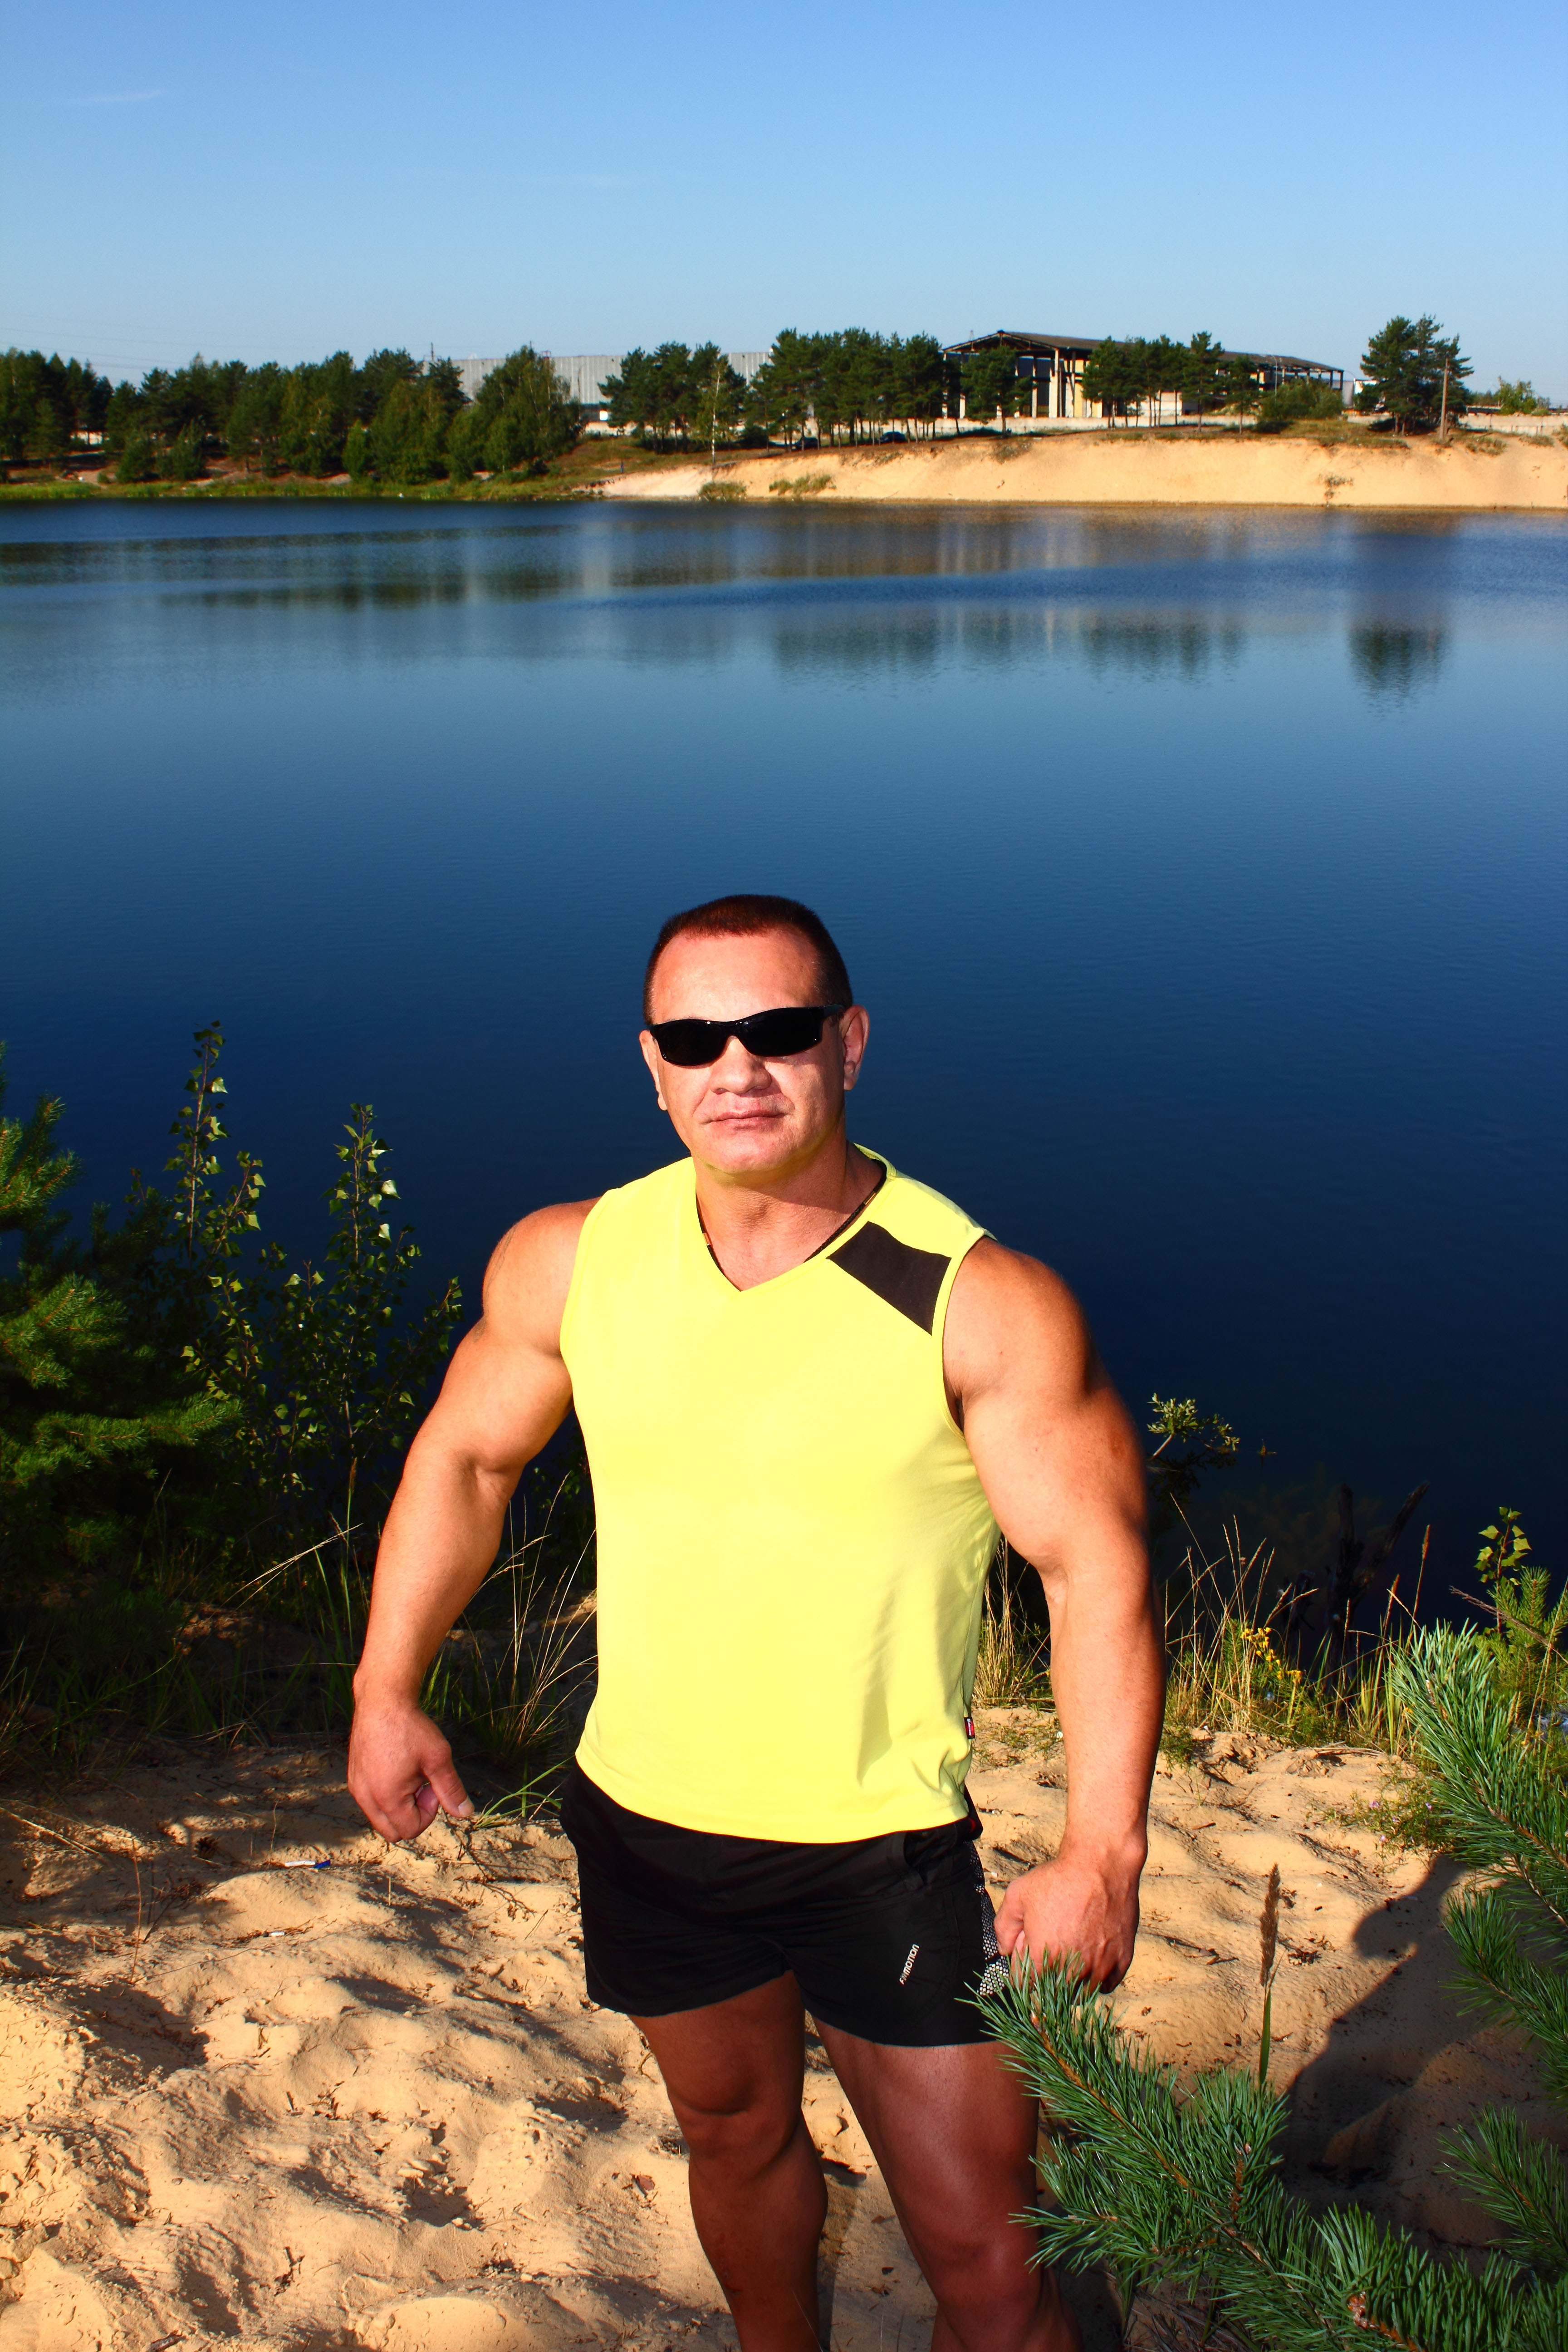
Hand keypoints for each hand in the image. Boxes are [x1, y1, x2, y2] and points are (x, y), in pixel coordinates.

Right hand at [348, 1693, 473, 1842]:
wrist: (382, 1700)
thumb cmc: (410, 1727)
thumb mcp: (438, 1758)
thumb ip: (451, 1789)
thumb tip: (465, 1813)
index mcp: (387, 1797)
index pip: (411, 1829)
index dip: (429, 1812)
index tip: (432, 1785)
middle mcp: (366, 1797)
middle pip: (393, 1831)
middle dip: (412, 1815)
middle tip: (421, 1784)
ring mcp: (356, 1788)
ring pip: (380, 1818)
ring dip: (399, 1806)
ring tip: (409, 1774)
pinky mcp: (353, 1777)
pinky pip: (370, 1802)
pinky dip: (386, 1795)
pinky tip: (396, 1768)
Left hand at [993, 1841, 1141, 1989]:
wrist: (1101, 1866)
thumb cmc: (1060, 1879)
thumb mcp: (1017, 1896)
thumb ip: (1003, 1928)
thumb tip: (1005, 1950)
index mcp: (1043, 1959)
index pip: (1024, 1985)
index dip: (1023, 1968)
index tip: (1029, 1954)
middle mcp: (1072, 1971)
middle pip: (1052, 1993)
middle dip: (1046, 1975)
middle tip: (1051, 1947)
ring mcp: (1099, 1969)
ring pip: (1080, 1993)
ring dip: (1072, 1979)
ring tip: (1072, 1951)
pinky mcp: (1121, 1962)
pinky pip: (1105, 1986)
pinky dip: (1097, 1977)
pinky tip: (1091, 1956)